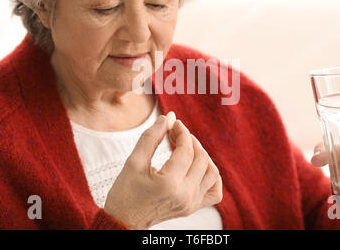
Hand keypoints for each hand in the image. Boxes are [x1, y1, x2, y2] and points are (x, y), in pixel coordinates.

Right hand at [103, 115, 222, 228]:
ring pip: (212, 173)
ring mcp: (192, 203)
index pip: (186, 150)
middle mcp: (185, 195)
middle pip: (201, 159)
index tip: (173, 123)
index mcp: (169, 183)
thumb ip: (151, 137)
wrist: (124, 221)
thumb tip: (167, 118)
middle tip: (176, 133)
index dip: (181, 132)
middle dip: (190, 141)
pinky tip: (199, 168)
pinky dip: (212, 177)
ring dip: (202, 156)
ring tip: (186, 149)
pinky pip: (215, 191)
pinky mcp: (193, 208)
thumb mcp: (133, 162)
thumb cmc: (125, 192)